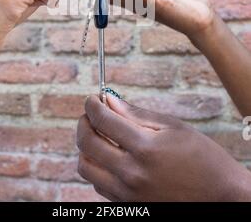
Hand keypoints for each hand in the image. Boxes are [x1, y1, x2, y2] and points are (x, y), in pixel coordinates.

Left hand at [77, 95, 250, 201]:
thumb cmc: (202, 158)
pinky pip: (99, 185)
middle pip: (87, 144)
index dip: (92, 105)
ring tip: (99, 135)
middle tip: (91, 114)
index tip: (92, 98)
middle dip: (84, 122)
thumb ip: (137, 115)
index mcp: (145, 148)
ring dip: (86, 148)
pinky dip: (98, 167)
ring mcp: (128, 194)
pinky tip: (111, 156)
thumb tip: (109, 101)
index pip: (102, 120)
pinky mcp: (130, 207)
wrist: (222, 197)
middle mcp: (132, 173)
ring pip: (86, 168)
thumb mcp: (173, 128)